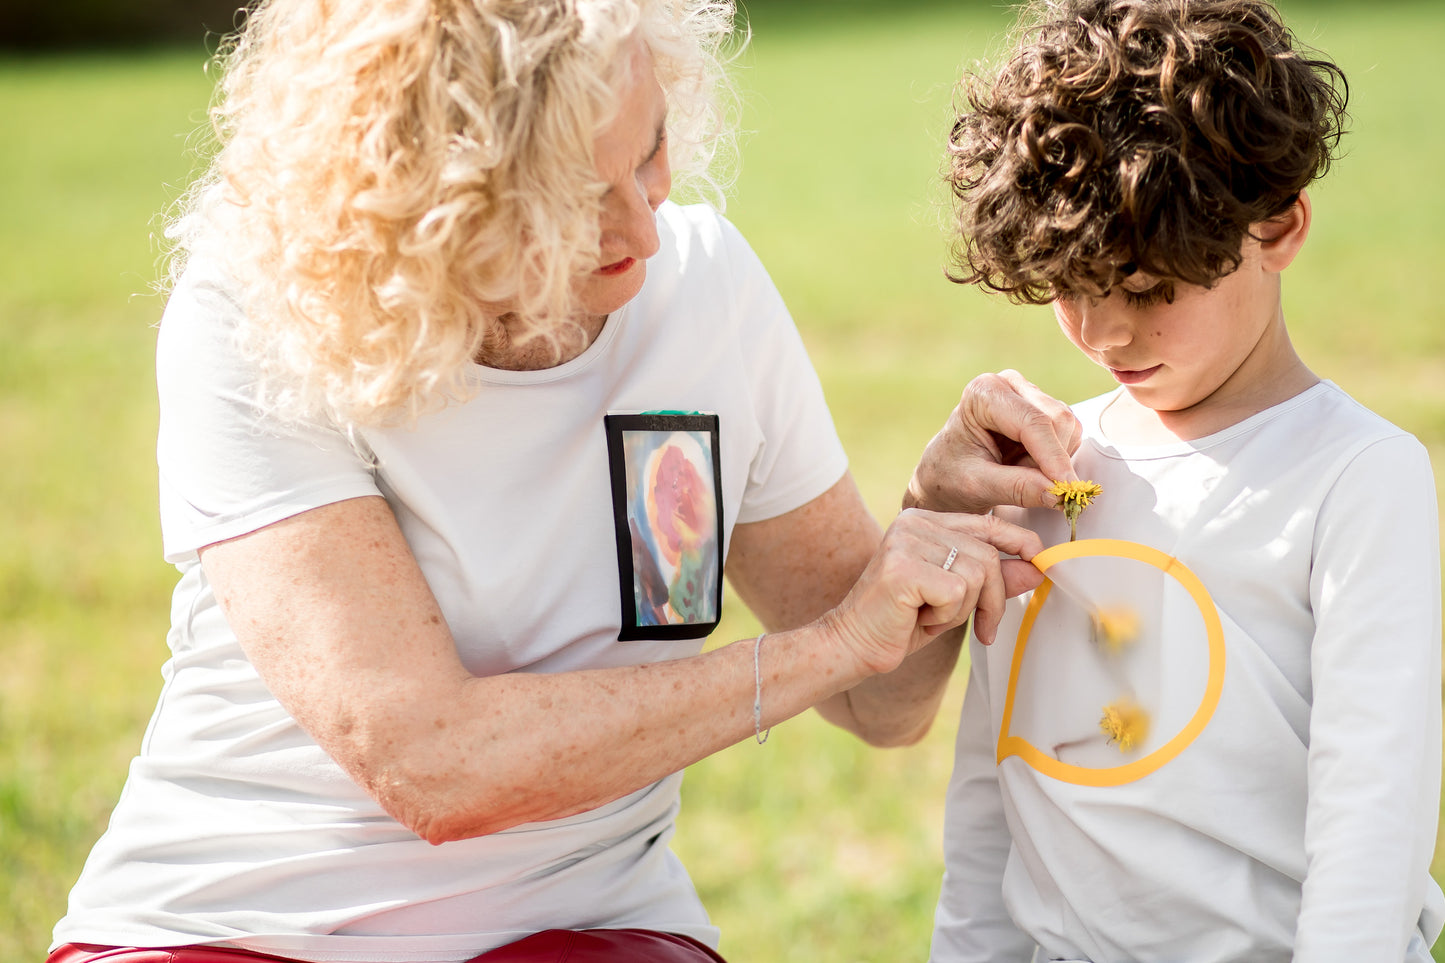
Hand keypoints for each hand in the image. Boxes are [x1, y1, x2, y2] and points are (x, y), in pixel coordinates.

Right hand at [821, 509, 1044, 677]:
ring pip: (976, 574)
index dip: (1020, 543)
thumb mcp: (957, 599)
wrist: (851, 645)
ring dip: (963, 610)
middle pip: (987, 554)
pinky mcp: (902, 567)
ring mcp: (906, 542)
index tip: (1039, 565)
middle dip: (993, 599)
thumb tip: (1038, 567)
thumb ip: (993, 580)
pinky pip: (956, 592)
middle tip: (979, 626)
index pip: (988, 524)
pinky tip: (919, 619)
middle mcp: (914, 522)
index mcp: (925, 521)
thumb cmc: (902, 622)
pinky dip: (946, 616)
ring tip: (931, 617)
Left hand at [905, 369, 1081, 514]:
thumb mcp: (977, 487)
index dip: (1053, 456)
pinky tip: (1026, 466)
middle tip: (1023, 486)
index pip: (1032, 422)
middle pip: (1057, 420)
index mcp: (984, 392)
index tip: (1067, 489)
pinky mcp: (1044, 411)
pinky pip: (1069, 436)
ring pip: (1068, 428)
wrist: (944, 475)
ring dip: (1051, 462)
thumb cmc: (950, 477)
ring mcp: (1030, 395)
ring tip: (1015, 473)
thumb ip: (1017, 489)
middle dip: (1050, 461)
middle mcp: (1010, 385)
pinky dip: (1055, 460)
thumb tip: (1058, 494)